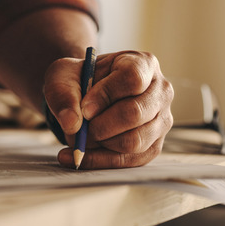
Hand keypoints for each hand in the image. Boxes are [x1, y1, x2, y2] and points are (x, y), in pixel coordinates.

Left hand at [44, 50, 173, 168]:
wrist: (87, 97)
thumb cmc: (80, 81)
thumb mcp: (64, 76)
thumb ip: (63, 94)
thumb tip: (72, 124)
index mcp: (143, 64)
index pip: (132, 79)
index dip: (106, 95)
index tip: (84, 108)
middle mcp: (160, 92)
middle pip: (135, 113)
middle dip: (101, 125)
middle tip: (80, 127)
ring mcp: (161, 121)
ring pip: (135, 141)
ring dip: (101, 144)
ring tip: (81, 138)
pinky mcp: (153, 146)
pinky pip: (130, 161)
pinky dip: (101, 161)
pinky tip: (79, 156)